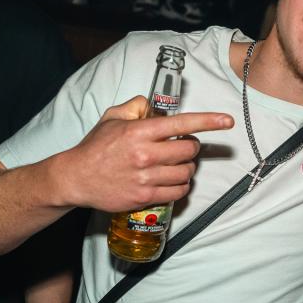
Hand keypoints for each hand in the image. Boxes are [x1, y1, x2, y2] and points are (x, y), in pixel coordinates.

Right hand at [51, 96, 233, 211]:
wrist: (76, 178)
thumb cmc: (95, 148)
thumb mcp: (112, 118)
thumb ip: (136, 107)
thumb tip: (153, 105)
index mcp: (139, 131)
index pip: (182, 124)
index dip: (209, 121)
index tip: (227, 120)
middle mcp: (145, 154)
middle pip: (189, 150)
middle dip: (190, 148)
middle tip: (181, 148)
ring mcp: (146, 177)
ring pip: (187, 172)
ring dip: (187, 168)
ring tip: (176, 165)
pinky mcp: (145, 196)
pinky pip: (178, 191)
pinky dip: (181, 186)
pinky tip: (173, 181)